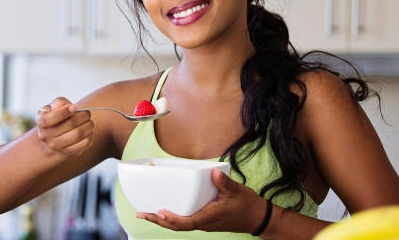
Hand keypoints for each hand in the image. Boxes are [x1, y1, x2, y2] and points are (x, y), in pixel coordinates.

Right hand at [35, 97, 94, 158]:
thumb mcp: (54, 107)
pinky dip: (90, 136)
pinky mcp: (68, 153)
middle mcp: (46, 136)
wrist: (53, 139)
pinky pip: (84, 144)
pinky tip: (88, 131)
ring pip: (78, 134)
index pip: (48, 120)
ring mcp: (56, 146)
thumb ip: (58, 102)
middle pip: (70, 124)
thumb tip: (62, 104)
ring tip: (89, 122)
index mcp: (40, 121)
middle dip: (83, 115)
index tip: (74, 107)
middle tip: (87, 113)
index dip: (63, 112)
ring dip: (88, 125)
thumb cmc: (56, 117)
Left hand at [136, 168, 268, 233]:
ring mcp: (203, 222)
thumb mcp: (237, 191)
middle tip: (141, 213)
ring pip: (179, 225)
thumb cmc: (246, 205)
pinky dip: (171, 218)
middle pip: (177, 226)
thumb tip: (213, 172)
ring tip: (145, 213)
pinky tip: (163, 212)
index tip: (159, 213)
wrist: (257, 218)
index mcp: (210, 217)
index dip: (172, 219)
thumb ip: (224, 182)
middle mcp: (204, 222)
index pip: (187, 222)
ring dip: (161, 220)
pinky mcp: (203, 219)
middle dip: (158, 221)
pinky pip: (184, 221)